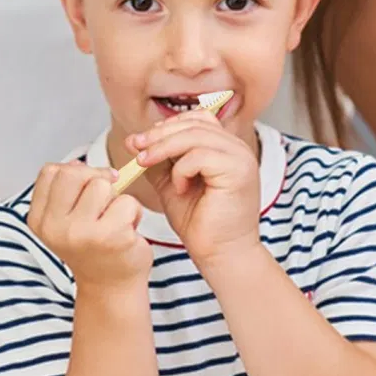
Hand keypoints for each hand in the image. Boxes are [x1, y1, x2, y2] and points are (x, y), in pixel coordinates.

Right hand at [27, 161, 152, 291]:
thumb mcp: (66, 218)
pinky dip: (134, 213)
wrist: (111, 288)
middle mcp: (57, 228)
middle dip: (94, 180)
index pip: (50, 172)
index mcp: (40, 220)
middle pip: (74, 173)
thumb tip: (77, 163)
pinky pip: (128, 202)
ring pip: (103, 184)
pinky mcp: (112, 237)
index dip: (72, 172)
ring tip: (114, 220)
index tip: (83, 189)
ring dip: (116, 198)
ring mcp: (83, 233)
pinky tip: (127, 232)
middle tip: (102, 201)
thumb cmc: (92, 245)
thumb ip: (66, 189)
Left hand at [128, 111, 260, 268]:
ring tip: (146, 164)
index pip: (197, 119)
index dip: (168, 125)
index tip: (141, 141)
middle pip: (194, 123)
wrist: (220, 257)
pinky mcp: (238, 171)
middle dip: (159, 134)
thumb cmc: (200, 225)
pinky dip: (181, 169)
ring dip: (163, 148)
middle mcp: (237, 148)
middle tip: (136, 148)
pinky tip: (178, 188)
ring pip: (195, 135)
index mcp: (225, 148)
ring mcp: (240, 157)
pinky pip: (200, 155)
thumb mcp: (172, 184)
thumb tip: (134, 140)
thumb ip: (158, 161)